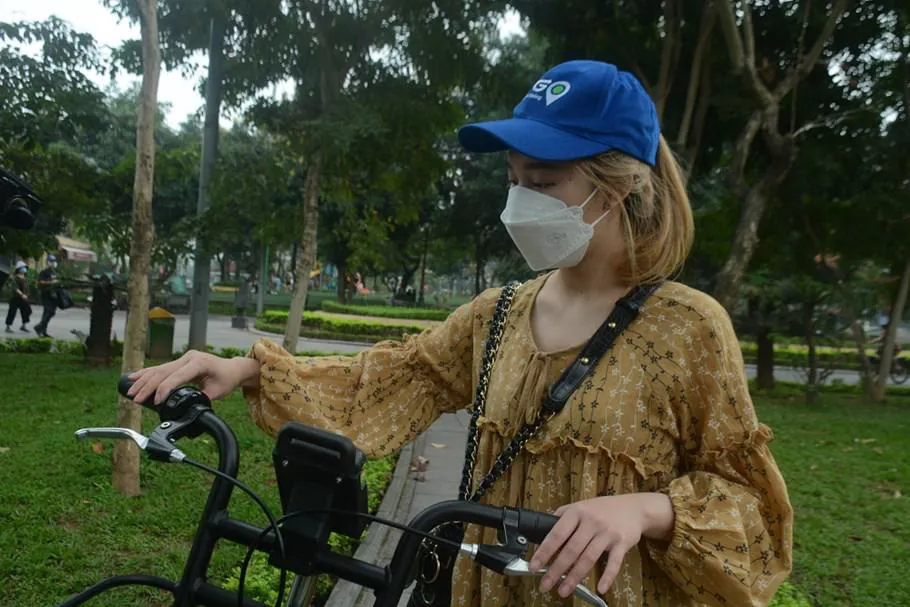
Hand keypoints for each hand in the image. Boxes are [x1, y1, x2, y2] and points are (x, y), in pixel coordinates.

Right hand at [126, 350, 260, 404]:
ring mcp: (184, 358)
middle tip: (135, 399)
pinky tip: (134, 377)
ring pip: (159, 369)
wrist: (232, 368)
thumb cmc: (226, 379)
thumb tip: (187, 409)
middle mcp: (189, 358)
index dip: (164, 389)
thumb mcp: (217, 392)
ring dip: (144, 380)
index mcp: (198, 363)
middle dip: (148, 387)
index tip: (156, 402)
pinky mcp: (180, 362)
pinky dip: (147, 373)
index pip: (176, 376)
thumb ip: (201, 399)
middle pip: (163, 372)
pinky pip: (161, 368)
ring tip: (130, 390)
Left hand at [529, 493, 673, 597]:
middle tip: (544, 585)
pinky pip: (614, 563)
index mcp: (576, 512)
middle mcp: (591, 522)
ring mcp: (607, 533)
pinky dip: (607, 576)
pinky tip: (600, 588)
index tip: (534, 566)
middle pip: (571, 550)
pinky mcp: (622, 543)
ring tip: (562, 591)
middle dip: (556, 570)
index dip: (544, 551)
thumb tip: (542, 533)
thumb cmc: (602, 509)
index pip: (557, 534)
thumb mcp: (580, 506)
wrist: (633, 508)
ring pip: (588, 558)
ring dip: (574, 578)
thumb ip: (562, 517)